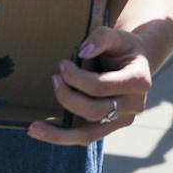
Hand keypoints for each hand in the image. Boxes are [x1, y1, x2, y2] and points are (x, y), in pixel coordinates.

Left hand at [29, 25, 155, 145]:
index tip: (61, 64)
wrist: (137, 62)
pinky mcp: (110, 128)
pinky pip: (85, 137)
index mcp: (139, 81)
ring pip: (89, 134)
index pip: (102, 86)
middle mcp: (134, 105)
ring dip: (58, 133)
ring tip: (33, 128)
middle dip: (68, 96)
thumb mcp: (118, 35)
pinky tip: (42, 132)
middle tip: (53, 78)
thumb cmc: (125, 47)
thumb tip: (82, 52)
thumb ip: (102, 37)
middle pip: (94, 110)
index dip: (76, 78)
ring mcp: (122, 120)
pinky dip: (62, 137)